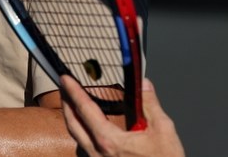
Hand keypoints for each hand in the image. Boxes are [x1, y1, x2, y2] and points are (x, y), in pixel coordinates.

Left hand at [60, 76, 185, 156]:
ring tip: (74, 107)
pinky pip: (84, 151)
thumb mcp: (163, 130)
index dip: (73, 91)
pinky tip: (89, 132)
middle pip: (72, 123)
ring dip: (73, 121)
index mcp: (109, 141)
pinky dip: (82, 137)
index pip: (84, 109)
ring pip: (76, 139)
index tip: (65, 79)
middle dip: (66, 103)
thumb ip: (150, 105)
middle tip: (65, 88)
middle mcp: (97, 153)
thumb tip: (144, 85)